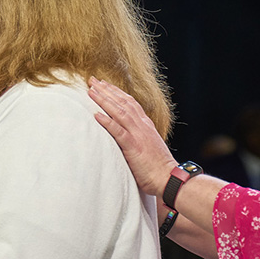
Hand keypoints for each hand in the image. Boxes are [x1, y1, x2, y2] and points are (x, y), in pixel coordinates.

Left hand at [88, 76, 176, 196]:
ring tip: (91, 91)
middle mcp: (142, 126)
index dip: (116, 92)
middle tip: (92, 80)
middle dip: (106, 90)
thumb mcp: (147, 146)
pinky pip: (118, 131)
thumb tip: (124, 134)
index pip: (130, 103)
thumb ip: (137, 137)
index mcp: (146, 125)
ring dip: (104, 100)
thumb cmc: (157, 167)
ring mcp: (138, 135)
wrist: (169, 178)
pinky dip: (107, 121)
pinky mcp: (133, 146)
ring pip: (119, 112)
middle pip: (122, 102)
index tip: (104, 84)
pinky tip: (95, 115)